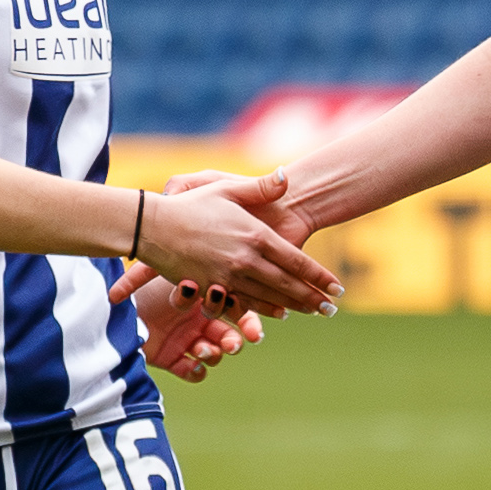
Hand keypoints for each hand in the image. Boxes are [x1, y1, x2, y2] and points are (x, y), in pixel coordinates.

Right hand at [109, 169, 339, 313]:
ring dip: (294, 306)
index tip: (338, 288)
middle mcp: (246, 260)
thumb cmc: (191, 205)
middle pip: (288, 285)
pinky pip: (245, 303)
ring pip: (269, 297)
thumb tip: (287, 175)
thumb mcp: (227, 189)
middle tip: (332, 309)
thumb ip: (261, 187)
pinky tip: (279, 314)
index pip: (297, 262)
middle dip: (313, 298)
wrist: (153, 226)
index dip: (319, 277)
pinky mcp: (212, 288)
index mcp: (255, 235)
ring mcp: (229, 277)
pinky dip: (265, 310)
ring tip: (313, 311)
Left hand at [134, 274, 264, 383]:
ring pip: (213, 354)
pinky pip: (193, 372)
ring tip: (203, 349)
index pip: (235, 312)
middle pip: (228, 336)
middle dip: (233, 342)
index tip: (254, 333)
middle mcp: (198, 322)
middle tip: (231, 344)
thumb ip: (195, 280)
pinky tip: (193, 365)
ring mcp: (186, 342)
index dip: (248, 324)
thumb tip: (224, 283)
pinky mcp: (172, 360)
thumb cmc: (143, 288)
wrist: (112, 309)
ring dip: (213, 354)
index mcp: (204, 300)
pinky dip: (196, 372)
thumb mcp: (170, 278)